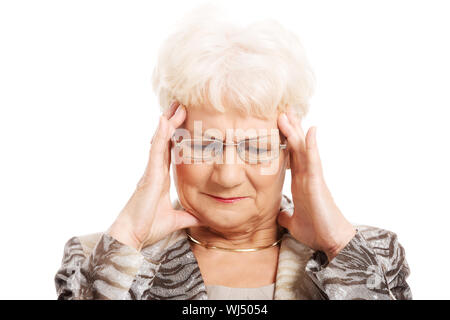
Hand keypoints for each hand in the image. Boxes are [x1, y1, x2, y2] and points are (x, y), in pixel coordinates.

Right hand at [107, 101, 202, 250]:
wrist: (133, 237)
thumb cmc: (149, 227)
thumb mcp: (176, 219)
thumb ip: (188, 216)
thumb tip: (204, 218)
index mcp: (160, 178)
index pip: (171, 151)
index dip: (177, 136)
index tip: (185, 121)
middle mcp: (155, 171)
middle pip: (166, 141)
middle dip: (172, 123)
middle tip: (181, 105)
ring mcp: (151, 171)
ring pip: (160, 141)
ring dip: (168, 123)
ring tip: (176, 106)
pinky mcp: (148, 175)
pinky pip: (155, 151)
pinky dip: (160, 136)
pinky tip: (164, 121)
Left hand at [277, 107, 355, 260]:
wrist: (332, 242)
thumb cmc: (317, 230)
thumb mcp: (293, 222)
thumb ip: (286, 215)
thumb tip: (279, 214)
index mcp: (300, 182)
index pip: (291, 156)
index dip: (285, 140)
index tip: (277, 124)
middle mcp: (306, 176)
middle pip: (297, 147)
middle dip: (290, 128)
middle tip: (283, 109)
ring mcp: (313, 177)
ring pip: (303, 149)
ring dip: (296, 131)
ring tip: (288, 113)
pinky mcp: (318, 184)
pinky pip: (314, 161)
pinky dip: (312, 146)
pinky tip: (310, 131)